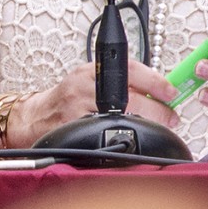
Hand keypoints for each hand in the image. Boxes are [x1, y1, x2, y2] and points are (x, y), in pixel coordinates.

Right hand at [9, 59, 178, 146]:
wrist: (36, 117)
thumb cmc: (68, 98)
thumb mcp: (90, 78)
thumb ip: (120, 80)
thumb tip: (159, 90)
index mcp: (92, 70)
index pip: (132, 70)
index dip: (156, 82)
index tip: (171, 92)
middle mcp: (85, 86)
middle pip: (132, 98)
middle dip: (158, 111)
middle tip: (171, 117)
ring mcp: (79, 109)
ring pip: (124, 119)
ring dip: (145, 126)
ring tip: (155, 129)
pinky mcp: (76, 130)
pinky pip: (108, 135)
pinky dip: (124, 138)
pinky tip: (131, 139)